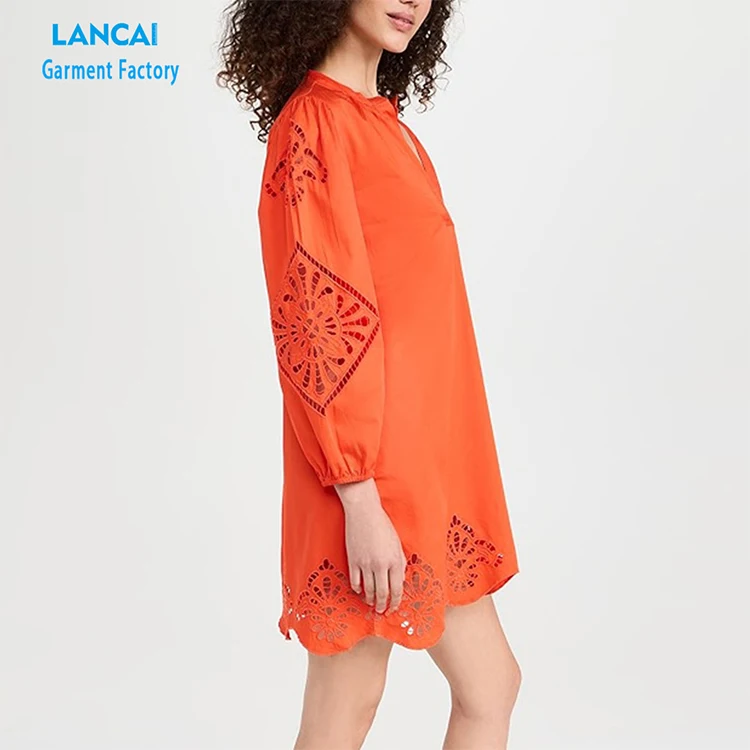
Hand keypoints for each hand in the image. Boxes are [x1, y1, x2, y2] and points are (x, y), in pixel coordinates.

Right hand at [334, 478, 406, 615]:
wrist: (364, 512)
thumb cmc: (383, 526)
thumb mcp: (397, 544)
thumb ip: (400, 563)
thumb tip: (400, 580)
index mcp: (395, 560)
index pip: (397, 590)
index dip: (395, 602)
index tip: (393, 608)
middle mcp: (381, 564)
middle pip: (382, 594)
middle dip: (383, 606)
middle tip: (382, 611)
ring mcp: (366, 563)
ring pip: (368, 590)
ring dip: (370, 600)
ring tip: (371, 604)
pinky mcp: (353, 560)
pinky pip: (355, 582)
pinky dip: (357, 590)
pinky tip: (360, 591)